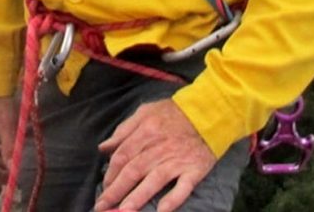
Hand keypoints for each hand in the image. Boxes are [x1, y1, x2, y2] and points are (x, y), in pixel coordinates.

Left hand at [94, 99, 215, 211]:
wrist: (210, 112)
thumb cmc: (175, 112)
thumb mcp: (146, 112)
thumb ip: (124, 130)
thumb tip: (104, 147)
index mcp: (146, 132)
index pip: (122, 156)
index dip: (110, 174)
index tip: (103, 188)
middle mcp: (159, 147)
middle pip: (134, 171)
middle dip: (116, 191)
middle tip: (102, 206)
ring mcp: (177, 160)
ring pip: (154, 181)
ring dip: (137, 197)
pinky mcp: (195, 170)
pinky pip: (183, 188)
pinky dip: (172, 200)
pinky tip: (161, 211)